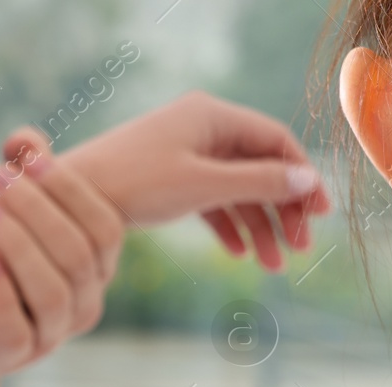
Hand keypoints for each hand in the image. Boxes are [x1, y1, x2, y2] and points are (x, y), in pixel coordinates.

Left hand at [0, 130, 123, 386]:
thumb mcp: (13, 217)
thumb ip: (23, 176)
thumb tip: (22, 139)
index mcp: (96, 268)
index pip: (104, 228)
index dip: (72, 191)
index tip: (31, 157)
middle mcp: (83, 305)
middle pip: (76, 256)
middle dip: (35, 209)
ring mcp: (51, 336)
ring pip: (51, 293)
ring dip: (17, 245)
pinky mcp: (13, 358)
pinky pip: (17, 331)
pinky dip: (0, 294)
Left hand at [63, 91, 333, 270]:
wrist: (70, 198)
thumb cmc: (133, 184)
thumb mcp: (202, 185)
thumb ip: (258, 183)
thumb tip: (309, 181)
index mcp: (212, 116)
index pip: (276, 141)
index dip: (303, 177)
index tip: (321, 215)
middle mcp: (202, 128)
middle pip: (259, 167)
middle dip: (282, 209)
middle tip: (299, 248)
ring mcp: (185, 153)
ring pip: (236, 189)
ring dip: (258, 225)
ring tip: (271, 265)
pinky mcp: (169, 177)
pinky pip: (210, 199)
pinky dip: (226, 225)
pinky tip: (238, 254)